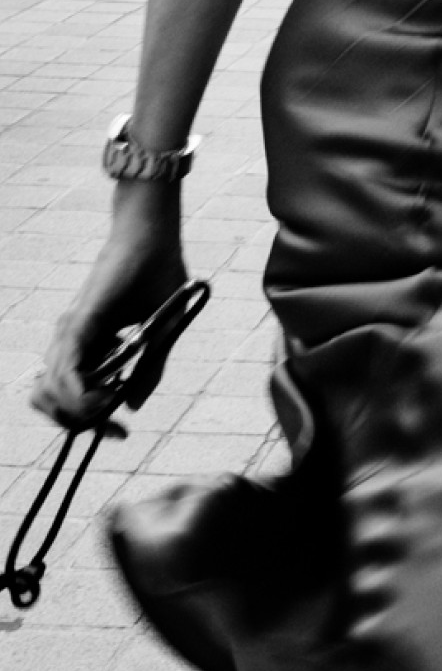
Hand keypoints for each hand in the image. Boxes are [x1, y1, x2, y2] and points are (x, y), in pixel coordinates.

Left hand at [31, 200, 186, 433]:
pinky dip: (79, 395)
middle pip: (51, 402)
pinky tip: (105, 397)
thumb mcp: (161, 332)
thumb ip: (147, 369)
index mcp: (89, 344)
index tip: (120, 433)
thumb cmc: (160, 276)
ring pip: (51, 393)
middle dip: (78, 424)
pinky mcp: (78, 324)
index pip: (70, 395)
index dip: (89, 421)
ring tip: (109, 407)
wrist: (155, 237)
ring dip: (78, 413)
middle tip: (113, 428)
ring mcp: (71, 333)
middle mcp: (72, 341)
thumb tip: (132, 406)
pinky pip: (66, 373)